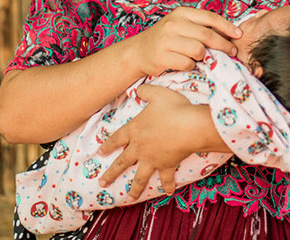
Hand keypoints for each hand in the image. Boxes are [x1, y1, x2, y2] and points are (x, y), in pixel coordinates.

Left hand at [96, 85, 199, 199]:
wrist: (190, 126)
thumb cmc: (173, 108)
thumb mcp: (157, 93)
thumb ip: (145, 91)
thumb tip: (138, 90)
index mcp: (134, 130)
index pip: (116, 139)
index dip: (107, 145)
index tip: (100, 153)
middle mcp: (140, 148)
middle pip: (122, 162)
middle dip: (111, 173)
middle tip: (102, 183)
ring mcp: (153, 159)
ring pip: (139, 177)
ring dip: (134, 189)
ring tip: (128, 198)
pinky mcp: (167, 166)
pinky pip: (166, 178)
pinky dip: (167, 185)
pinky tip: (168, 192)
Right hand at [129, 6, 241, 76]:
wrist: (138, 51)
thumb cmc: (165, 39)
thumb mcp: (180, 25)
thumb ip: (200, 26)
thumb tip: (229, 34)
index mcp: (181, 13)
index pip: (209, 17)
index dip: (227, 27)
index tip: (238, 35)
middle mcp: (173, 24)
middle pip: (207, 35)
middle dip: (223, 45)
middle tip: (231, 52)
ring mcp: (166, 40)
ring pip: (199, 50)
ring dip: (204, 57)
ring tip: (200, 58)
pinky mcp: (162, 56)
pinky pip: (188, 63)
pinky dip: (191, 66)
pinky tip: (186, 64)